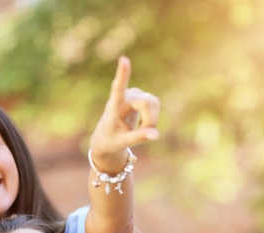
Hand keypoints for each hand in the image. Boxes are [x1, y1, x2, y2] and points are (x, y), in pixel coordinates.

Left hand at [90, 55, 159, 169]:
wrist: (107, 138)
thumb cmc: (110, 140)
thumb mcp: (122, 142)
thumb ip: (138, 137)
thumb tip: (156, 134)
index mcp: (113, 106)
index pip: (117, 88)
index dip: (123, 74)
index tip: (123, 59)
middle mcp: (125, 96)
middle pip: (147, 102)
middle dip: (150, 120)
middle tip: (144, 135)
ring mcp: (134, 95)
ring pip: (153, 103)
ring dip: (151, 120)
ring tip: (140, 131)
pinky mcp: (142, 97)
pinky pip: (155, 104)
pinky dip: (153, 118)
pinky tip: (142, 124)